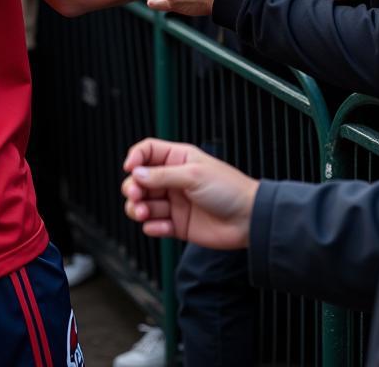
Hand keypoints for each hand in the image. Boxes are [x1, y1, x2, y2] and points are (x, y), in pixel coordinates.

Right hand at [121, 138, 258, 248]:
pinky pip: (155, 225)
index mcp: (179, 159)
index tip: (129, 168)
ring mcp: (175, 202)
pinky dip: (152, 227)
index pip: (148, 151)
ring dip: (138, 208)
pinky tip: (158, 227)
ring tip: (143, 213)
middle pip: (140, 180)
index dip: (135, 157)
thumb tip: (136, 174)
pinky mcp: (177, 225)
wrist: (248, 219)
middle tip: (137, 195)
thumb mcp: (193, 176)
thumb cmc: (228, 189)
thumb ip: (162, 176)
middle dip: (133, 188)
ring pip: (144, 204)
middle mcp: (173, 180)